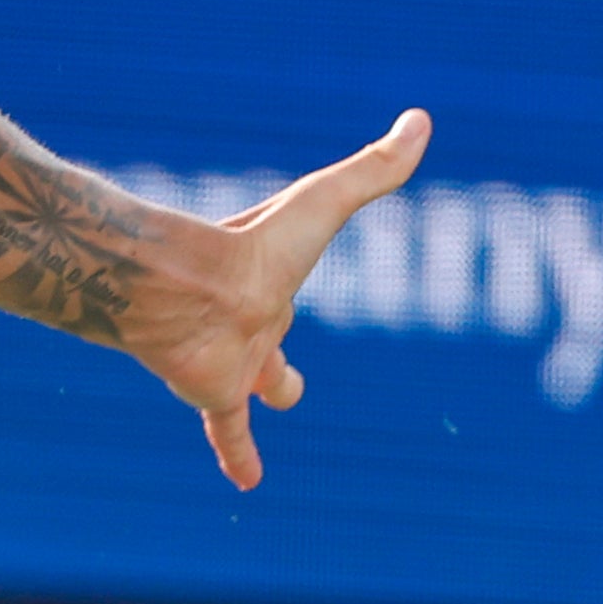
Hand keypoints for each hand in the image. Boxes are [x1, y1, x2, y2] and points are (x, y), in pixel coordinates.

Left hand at [121, 109, 432, 490]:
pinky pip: (229, 430)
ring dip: (256, 392)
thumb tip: (421, 119)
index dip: (285, 290)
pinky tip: (247, 484)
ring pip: (247, 384)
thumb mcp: (321, 204)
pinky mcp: (214, 392)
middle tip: (283, 374)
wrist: (181, 289)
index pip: (283, 292)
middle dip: (275, 353)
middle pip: (267, 342)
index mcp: (271, 285)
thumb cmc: (250, 245)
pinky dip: (238, 454)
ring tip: (263, 402)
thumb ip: (369, 170)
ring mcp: (229, 359)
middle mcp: (248, 324)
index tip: (282, 286)